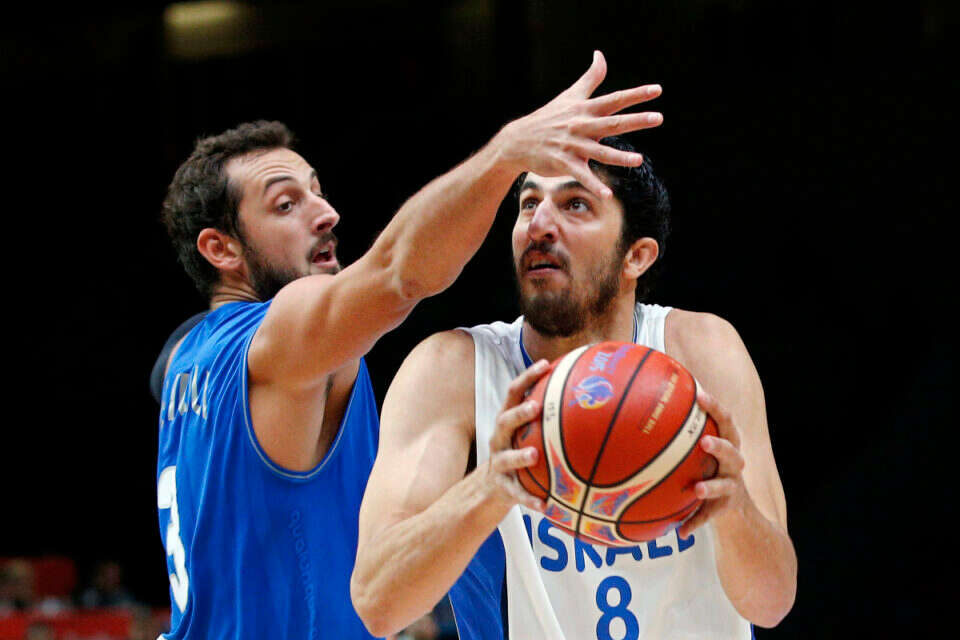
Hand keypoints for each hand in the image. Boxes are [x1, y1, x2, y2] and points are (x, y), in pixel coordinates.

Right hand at [481, 359, 551, 510]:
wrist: (491, 489)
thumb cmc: (518, 454)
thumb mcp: (527, 433)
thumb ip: (548, 418)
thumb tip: (590, 400)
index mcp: (507, 422)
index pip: (514, 393)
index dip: (528, 377)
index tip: (546, 365)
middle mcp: (500, 439)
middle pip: (504, 420)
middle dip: (519, 413)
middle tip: (534, 407)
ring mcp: (499, 464)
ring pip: (506, 458)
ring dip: (519, 455)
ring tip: (534, 455)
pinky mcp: (503, 488)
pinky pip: (517, 494)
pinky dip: (530, 500)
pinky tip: (545, 507)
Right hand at [494, 50, 662, 197]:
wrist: (518, 140)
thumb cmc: (548, 117)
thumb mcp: (569, 95)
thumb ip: (591, 77)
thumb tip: (600, 54)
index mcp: (585, 110)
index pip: (615, 100)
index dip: (636, 95)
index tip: (657, 90)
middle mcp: (581, 126)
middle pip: (613, 123)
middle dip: (636, 120)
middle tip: (658, 118)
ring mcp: (572, 145)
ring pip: (600, 152)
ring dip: (620, 157)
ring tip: (639, 160)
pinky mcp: (563, 163)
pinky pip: (582, 175)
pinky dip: (594, 185)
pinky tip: (607, 195)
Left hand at [678, 388, 748, 536]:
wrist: (734, 506)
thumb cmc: (707, 466)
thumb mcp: (698, 448)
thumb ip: (679, 432)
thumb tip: (643, 402)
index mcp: (726, 443)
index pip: (725, 420)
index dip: (715, 407)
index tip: (699, 394)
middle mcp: (733, 463)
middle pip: (732, 451)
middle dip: (721, 446)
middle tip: (705, 442)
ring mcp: (732, 486)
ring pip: (726, 485)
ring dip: (712, 487)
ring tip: (697, 490)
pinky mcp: (726, 508)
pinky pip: (710, 516)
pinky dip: (696, 523)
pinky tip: (681, 532)